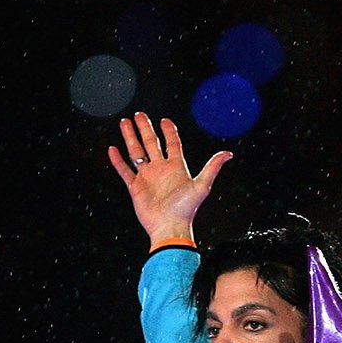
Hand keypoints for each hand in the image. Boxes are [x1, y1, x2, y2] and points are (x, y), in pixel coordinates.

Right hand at [107, 112, 233, 245]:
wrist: (169, 227)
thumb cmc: (186, 209)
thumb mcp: (202, 185)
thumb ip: (213, 167)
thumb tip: (228, 154)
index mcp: (176, 167)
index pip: (172, 144)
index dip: (169, 131)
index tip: (164, 120)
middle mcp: (160, 170)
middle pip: (151, 143)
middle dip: (144, 128)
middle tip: (139, 115)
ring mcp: (147, 177)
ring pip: (136, 152)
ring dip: (130, 138)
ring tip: (124, 123)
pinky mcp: (135, 187)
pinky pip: (125, 170)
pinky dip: (118, 160)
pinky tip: (113, 149)